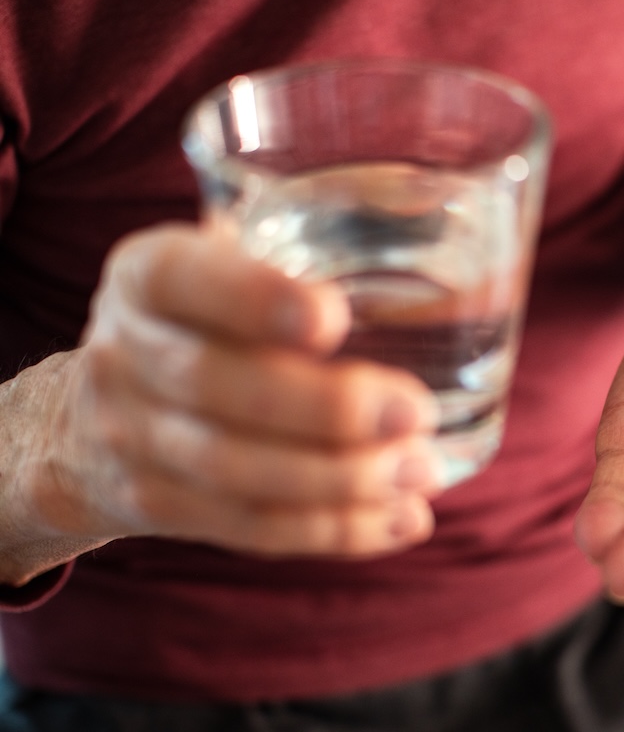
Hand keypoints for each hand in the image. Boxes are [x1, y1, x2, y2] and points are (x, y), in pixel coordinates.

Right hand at [4, 224, 441, 580]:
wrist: (85, 417)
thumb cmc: (202, 320)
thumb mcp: (220, 262)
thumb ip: (294, 238)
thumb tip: (430, 201)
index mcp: (146, 274)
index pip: (183, 280)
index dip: (254, 300)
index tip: (334, 318)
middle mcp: (125, 353)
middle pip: (216, 388)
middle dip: (325, 410)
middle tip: (416, 413)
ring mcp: (133, 439)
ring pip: (236, 473)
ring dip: (342, 480)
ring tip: (422, 470)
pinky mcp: (158, 507)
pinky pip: (250, 528)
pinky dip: (335, 530)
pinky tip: (403, 519)